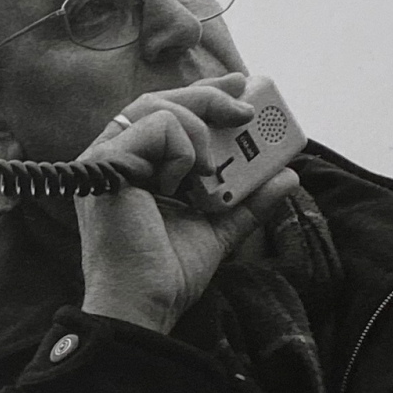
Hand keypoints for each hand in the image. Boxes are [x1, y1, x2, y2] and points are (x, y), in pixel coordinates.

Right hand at [74, 74, 298, 333]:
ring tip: (209, 171)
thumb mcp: (218, 229)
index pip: (161, 112)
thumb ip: (247, 200)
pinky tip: (186, 184)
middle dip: (207, 97)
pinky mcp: (106, 164)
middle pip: (157, 101)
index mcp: (130, 166)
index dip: (200, 94)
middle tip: (247, 109)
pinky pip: (157, 128)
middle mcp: (111, 156)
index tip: (238, 88)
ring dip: (198, 130)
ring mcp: (104, 159)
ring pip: (156, 107)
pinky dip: (184, 149)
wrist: (143, 304)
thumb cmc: (165, 273)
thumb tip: (288, 176)